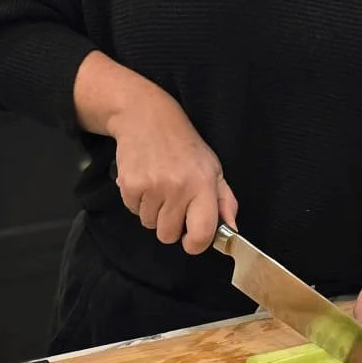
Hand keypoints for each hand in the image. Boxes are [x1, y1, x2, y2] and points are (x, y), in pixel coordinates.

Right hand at [106, 80, 236, 252]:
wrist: (146, 118)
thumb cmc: (184, 145)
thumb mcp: (213, 168)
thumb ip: (225, 200)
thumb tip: (232, 229)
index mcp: (204, 184)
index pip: (202, 233)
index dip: (196, 244)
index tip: (192, 239)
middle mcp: (179, 187)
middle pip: (169, 236)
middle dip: (170, 226)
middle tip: (173, 202)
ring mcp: (152, 187)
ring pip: (149, 225)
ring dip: (153, 212)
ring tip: (158, 186)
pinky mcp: (129, 185)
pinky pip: (133, 211)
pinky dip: (138, 202)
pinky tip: (145, 181)